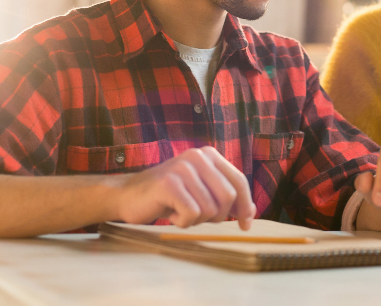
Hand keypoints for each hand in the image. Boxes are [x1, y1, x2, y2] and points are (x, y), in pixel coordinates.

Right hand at [112, 146, 256, 228]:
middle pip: (228, 197)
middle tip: (196, 216)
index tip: (245, 225)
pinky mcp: (169, 183)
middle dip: (216, 216)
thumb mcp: (201, 192)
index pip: (239, 181)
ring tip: (179, 211)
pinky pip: (191, 214)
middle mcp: (198, 156)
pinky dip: (182, 222)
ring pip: (210, 209)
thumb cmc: (168, 197)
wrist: (128, 196)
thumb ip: (224, 197)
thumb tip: (251, 212)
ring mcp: (183, 167)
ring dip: (195, 220)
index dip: (245, 206)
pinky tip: (170, 213)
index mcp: (209, 155)